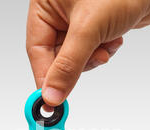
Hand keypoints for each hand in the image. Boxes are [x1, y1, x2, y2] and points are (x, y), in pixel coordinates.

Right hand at [26, 0, 149, 107]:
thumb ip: (68, 64)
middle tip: (93, 63)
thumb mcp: (89, 29)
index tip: (50, 101)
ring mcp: (75, 21)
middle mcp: (58, 13)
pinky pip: (89, 52)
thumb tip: (52, 94)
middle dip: (76, 65)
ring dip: (92, 58)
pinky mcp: (92, 28)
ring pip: (74, 58)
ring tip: (106, 44)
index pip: (36, 49)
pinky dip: (102, 51)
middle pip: (55, 56)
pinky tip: (113, 38)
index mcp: (45, 5)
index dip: (44, 77)